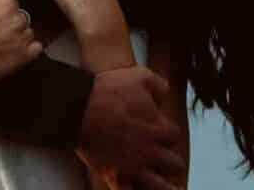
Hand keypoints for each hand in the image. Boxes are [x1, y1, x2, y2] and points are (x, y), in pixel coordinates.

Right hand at [0, 0, 42, 96]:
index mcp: (5, 3)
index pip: (12, 3)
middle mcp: (16, 19)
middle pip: (21, 18)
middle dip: (9, 25)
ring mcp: (20, 40)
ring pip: (27, 33)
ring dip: (17, 39)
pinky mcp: (22, 59)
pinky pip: (36, 49)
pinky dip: (27, 51)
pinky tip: (9, 55)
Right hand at [78, 67, 186, 189]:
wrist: (79, 108)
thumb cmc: (109, 90)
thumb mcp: (141, 76)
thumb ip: (160, 86)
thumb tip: (165, 96)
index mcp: (158, 128)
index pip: (175, 137)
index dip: (167, 133)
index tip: (159, 131)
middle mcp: (150, 151)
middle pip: (174, 164)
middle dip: (168, 159)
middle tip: (158, 154)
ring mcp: (134, 167)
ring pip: (161, 187)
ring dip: (163, 183)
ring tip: (160, 180)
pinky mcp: (116, 178)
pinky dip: (136, 189)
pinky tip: (136, 185)